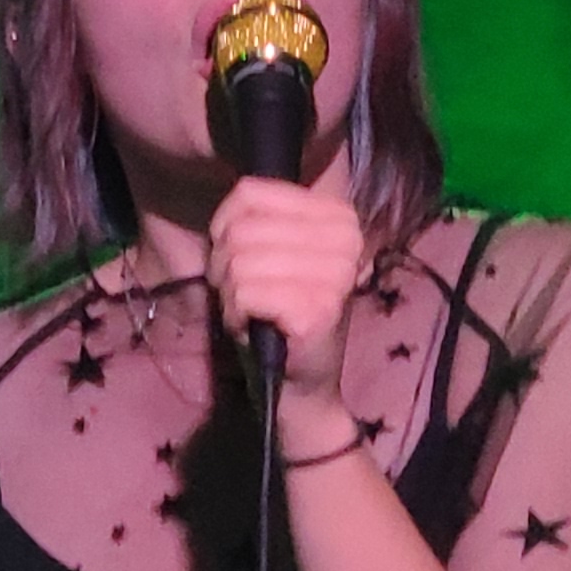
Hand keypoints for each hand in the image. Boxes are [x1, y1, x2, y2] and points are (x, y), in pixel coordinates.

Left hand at [203, 176, 367, 416]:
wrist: (301, 378)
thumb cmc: (278, 309)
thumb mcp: (268, 250)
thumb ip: (254, 216)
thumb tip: (235, 195)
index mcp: (337, 214)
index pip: (249, 192)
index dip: (225, 226)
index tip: (242, 257)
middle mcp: (346, 238)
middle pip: (239, 229)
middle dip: (225, 265)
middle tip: (246, 292)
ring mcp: (336, 274)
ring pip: (238, 262)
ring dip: (231, 292)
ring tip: (253, 309)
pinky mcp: (318, 308)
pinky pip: (244, 293)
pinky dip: (236, 314)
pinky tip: (255, 325)